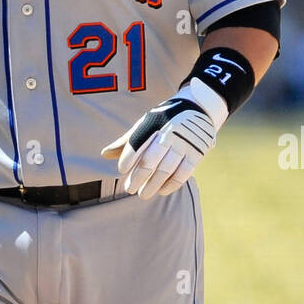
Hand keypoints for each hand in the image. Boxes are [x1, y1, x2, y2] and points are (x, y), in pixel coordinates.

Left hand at [102, 96, 217, 198]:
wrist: (198, 108)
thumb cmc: (164, 120)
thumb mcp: (145, 123)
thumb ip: (127, 140)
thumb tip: (105, 154)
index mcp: (153, 123)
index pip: (137, 142)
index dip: (128, 158)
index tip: (122, 170)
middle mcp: (169, 132)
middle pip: (150, 160)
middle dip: (138, 177)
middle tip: (129, 189)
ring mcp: (184, 143)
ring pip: (166, 169)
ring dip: (152, 185)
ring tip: (142, 194)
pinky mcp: (197, 152)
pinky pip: (184, 173)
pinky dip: (172, 184)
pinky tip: (161, 191)